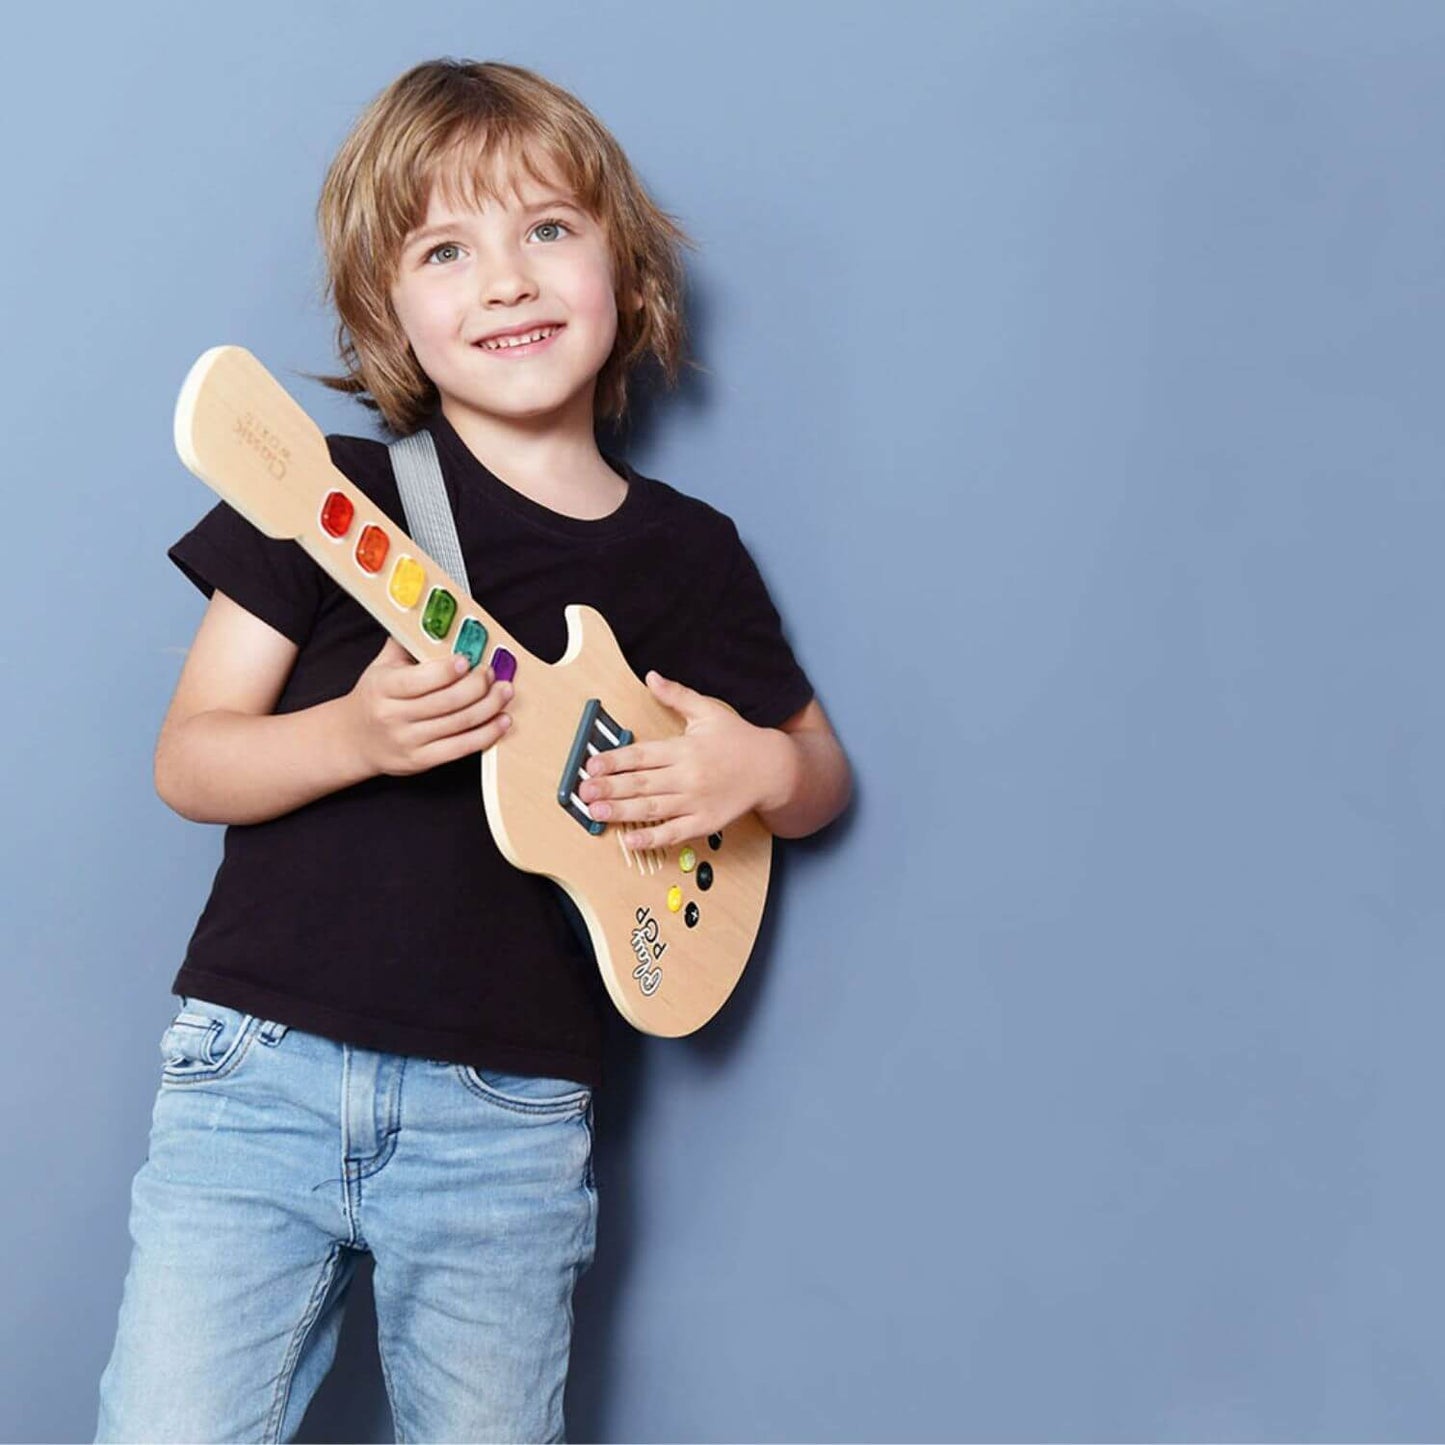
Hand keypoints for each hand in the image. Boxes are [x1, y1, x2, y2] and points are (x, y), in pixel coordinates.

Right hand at [344, 635, 511, 776]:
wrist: (354, 740)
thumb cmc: (375, 698)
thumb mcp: (380, 667)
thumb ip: (405, 643)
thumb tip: (435, 618)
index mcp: (382, 687)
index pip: (420, 679)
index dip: (448, 670)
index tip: (468, 660)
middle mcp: (393, 716)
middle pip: (446, 701)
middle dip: (477, 686)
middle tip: (492, 673)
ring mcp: (408, 741)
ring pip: (459, 724)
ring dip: (489, 706)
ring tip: (505, 692)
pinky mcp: (421, 761)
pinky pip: (461, 748)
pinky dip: (487, 734)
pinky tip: (502, 721)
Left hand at [577, 670, 794, 851]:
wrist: (772, 769)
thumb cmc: (739, 740)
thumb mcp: (709, 711)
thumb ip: (677, 696)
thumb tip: (652, 677)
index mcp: (685, 749)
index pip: (642, 755)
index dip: (614, 760)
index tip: (592, 763)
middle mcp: (687, 776)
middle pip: (641, 783)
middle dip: (609, 787)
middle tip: (583, 792)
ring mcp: (695, 802)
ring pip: (652, 808)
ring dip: (622, 811)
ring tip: (597, 813)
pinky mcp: (704, 822)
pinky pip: (674, 832)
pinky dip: (652, 838)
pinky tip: (630, 840)